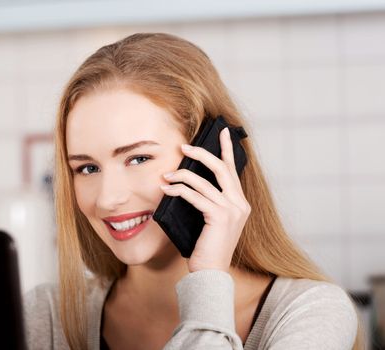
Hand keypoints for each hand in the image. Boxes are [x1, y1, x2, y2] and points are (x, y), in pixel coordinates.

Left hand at [160, 127, 250, 271]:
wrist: (210, 272)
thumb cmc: (206, 247)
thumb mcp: (210, 220)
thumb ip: (208, 201)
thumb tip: (189, 180)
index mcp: (240, 203)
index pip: (233, 170)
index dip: (227, 149)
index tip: (222, 131)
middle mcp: (240, 204)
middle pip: (221, 168)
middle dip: (201, 154)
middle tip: (184, 147)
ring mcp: (232, 210)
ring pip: (204, 182)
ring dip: (182, 176)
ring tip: (166, 176)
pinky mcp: (220, 217)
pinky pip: (195, 196)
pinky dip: (179, 191)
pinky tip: (167, 190)